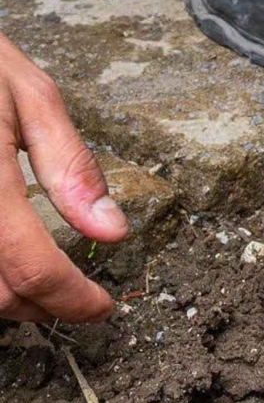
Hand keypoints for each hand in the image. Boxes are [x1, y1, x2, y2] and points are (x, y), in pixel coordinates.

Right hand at [0, 32, 126, 323]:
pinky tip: (1, 259)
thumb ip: (71, 166)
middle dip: (41, 304)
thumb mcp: (29, 95)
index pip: (30, 265)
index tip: (101, 307)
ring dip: (4, 300)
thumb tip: (113, 230)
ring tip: (37, 281)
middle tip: (74, 293)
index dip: (72, 299)